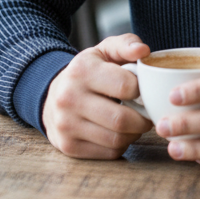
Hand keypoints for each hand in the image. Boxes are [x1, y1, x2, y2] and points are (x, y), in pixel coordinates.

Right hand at [42, 33, 152, 159]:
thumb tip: (143, 51)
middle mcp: (69, 98)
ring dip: (134, 134)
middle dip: (142, 119)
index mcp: (81, 71)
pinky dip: (121, 145)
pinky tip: (118, 133)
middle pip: (121, 119)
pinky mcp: (68, 146)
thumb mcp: (104, 51)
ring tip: (134, 123)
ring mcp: (66, 125)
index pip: (126, 86)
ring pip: (116, 139)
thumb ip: (126, 45)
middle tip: (146, 114)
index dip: (142, 90)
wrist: (52, 96)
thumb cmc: (88, 72)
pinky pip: (108, 153)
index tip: (142, 91)